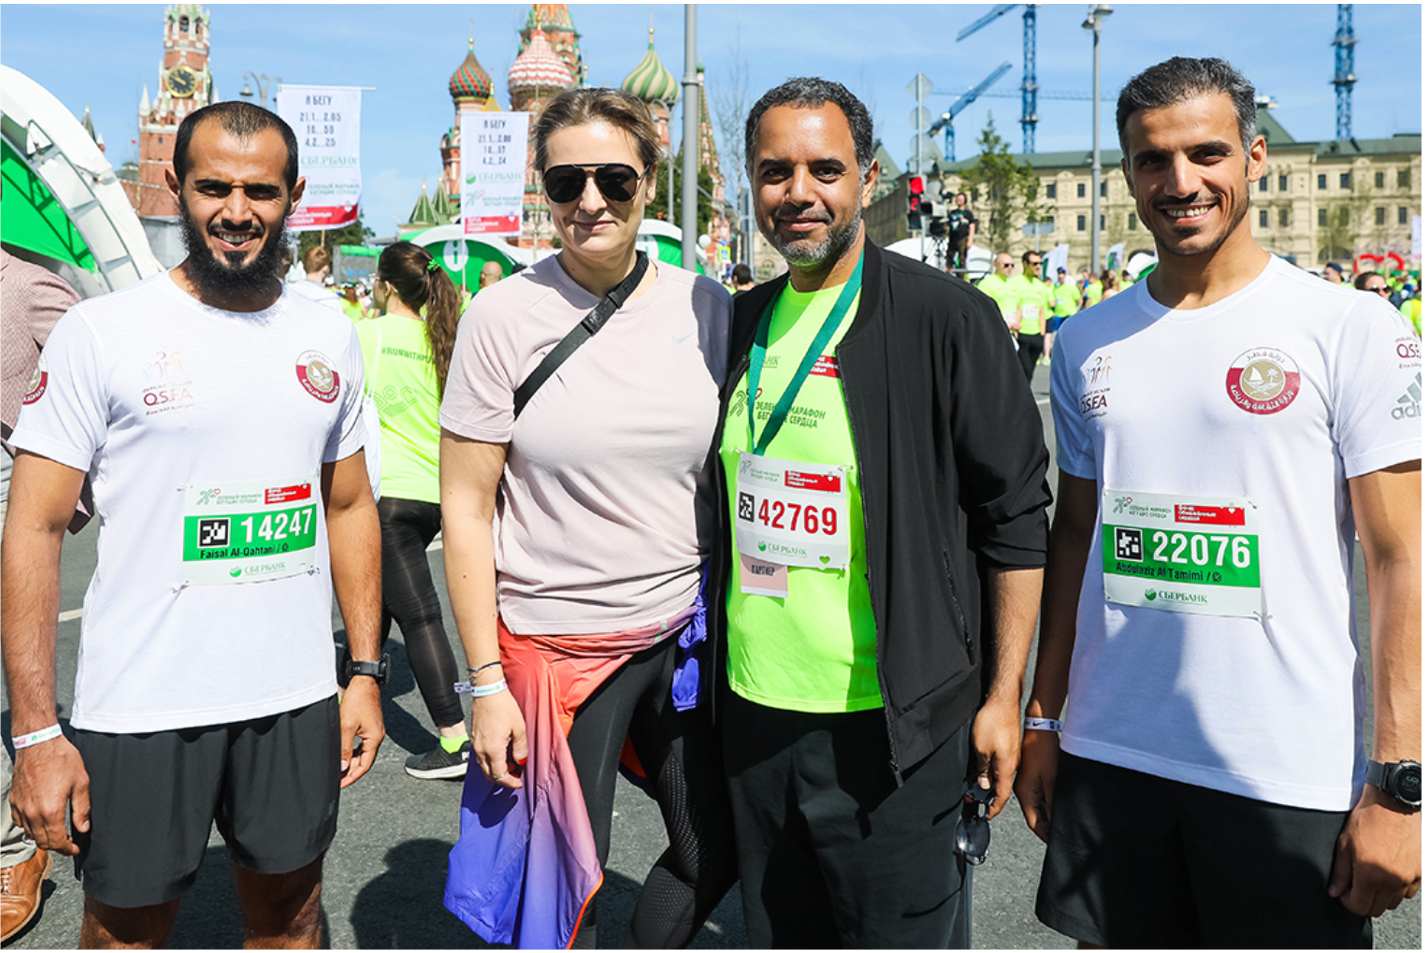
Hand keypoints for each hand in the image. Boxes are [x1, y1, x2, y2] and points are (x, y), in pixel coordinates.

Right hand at [10, 736, 88, 855]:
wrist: (39, 743)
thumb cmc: (61, 759)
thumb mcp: (80, 783)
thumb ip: (82, 809)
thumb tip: (84, 827)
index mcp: (51, 810)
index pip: (57, 841)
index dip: (68, 849)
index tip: (75, 849)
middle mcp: (33, 812)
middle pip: (43, 841)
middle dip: (57, 846)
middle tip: (68, 843)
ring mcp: (21, 807)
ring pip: (30, 834)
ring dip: (43, 837)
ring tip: (56, 833)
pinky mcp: (14, 801)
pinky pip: (20, 822)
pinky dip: (30, 827)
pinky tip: (40, 821)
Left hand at [339, 677, 384, 787]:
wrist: (364, 682)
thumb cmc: (358, 700)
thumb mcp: (347, 726)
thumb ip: (344, 748)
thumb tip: (342, 766)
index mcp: (374, 739)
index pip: (364, 765)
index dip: (352, 776)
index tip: (341, 784)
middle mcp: (377, 736)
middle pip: (364, 760)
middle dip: (350, 770)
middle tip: (336, 778)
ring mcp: (374, 731)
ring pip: (362, 752)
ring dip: (350, 761)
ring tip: (338, 768)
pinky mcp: (370, 725)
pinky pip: (362, 744)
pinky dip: (352, 751)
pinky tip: (343, 753)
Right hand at [471, 689, 527, 789]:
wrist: (487, 692)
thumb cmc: (503, 707)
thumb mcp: (519, 728)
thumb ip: (521, 749)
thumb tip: (520, 762)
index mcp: (493, 750)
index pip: (499, 776)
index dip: (510, 782)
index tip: (519, 782)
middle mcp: (481, 750)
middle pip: (489, 775)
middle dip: (503, 779)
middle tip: (516, 775)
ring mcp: (475, 744)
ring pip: (484, 766)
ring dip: (496, 769)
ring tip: (511, 762)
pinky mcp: (474, 738)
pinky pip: (481, 756)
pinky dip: (491, 760)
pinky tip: (501, 753)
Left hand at [970, 698, 1020, 820]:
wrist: (1004, 700)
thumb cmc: (993, 721)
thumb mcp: (981, 749)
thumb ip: (982, 769)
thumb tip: (984, 784)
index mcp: (1008, 767)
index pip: (1002, 795)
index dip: (994, 807)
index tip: (988, 815)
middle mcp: (1014, 763)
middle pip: (1002, 786)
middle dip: (989, 795)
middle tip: (973, 798)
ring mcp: (1013, 754)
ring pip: (1002, 774)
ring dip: (989, 781)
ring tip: (975, 783)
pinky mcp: (1010, 745)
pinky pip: (1002, 763)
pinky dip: (992, 769)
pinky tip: (984, 766)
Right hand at [1014, 727, 1059, 842]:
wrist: (1040, 731)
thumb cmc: (1044, 752)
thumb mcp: (1053, 781)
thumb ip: (1053, 804)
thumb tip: (1054, 821)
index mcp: (1025, 794)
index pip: (1034, 822)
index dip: (1045, 835)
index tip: (1056, 843)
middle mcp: (1022, 792)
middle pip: (1034, 817)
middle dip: (1047, 828)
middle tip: (1061, 836)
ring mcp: (1025, 785)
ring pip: (1036, 808)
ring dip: (1047, 817)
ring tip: (1060, 825)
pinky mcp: (1030, 779)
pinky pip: (1037, 798)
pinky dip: (1046, 806)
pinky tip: (1056, 808)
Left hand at [1328, 787, 1421, 916]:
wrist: (1393, 803)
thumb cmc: (1367, 820)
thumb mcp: (1345, 844)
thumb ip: (1340, 872)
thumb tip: (1334, 892)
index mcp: (1370, 875)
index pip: (1359, 907)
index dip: (1348, 902)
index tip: (1344, 893)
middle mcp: (1392, 880)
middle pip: (1377, 908)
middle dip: (1363, 900)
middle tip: (1356, 885)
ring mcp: (1409, 877)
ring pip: (1393, 902)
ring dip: (1381, 895)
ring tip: (1372, 877)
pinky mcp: (1420, 871)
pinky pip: (1408, 891)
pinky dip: (1398, 888)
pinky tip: (1388, 872)